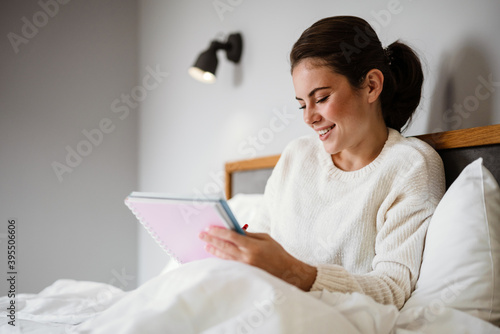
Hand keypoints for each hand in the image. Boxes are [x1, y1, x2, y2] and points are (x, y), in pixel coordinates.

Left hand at [199, 227, 316, 290]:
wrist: (287, 272)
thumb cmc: (277, 253)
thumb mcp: (265, 239)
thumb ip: (249, 235)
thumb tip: (234, 230)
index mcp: (253, 246)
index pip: (232, 237)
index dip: (219, 232)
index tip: (210, 228)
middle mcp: (247, 257)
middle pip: (225, 247)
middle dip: (212, 240)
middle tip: (201, 234)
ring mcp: (245, 267)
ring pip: (225, 257)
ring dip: (214, 250)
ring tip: (206, 244)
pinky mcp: (245, 273)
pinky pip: (230, 264)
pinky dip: (222, 259)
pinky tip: (216, 255)